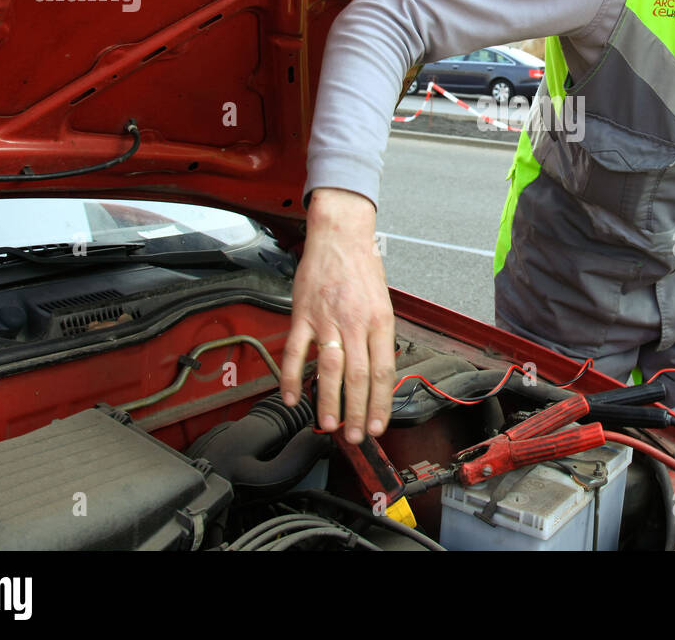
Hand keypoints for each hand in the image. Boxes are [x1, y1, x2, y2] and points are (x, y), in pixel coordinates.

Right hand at [279, 188, 395, 443]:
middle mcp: (356, 323)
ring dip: (328, 401)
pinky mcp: (302, 314)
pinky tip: (290, 397)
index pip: (383, 372)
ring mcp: (327, 319)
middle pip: (358, 377)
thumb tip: (378, 374)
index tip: (379, 426)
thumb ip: (379, 338)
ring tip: (329, 425)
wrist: (340, 235)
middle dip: (358, 412)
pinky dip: (290, 376)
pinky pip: (294, 351)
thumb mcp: (383, 303)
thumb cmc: (362, 269)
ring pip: (329, 368)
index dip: (381, 404)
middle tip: (357, 437)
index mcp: (380, 322)